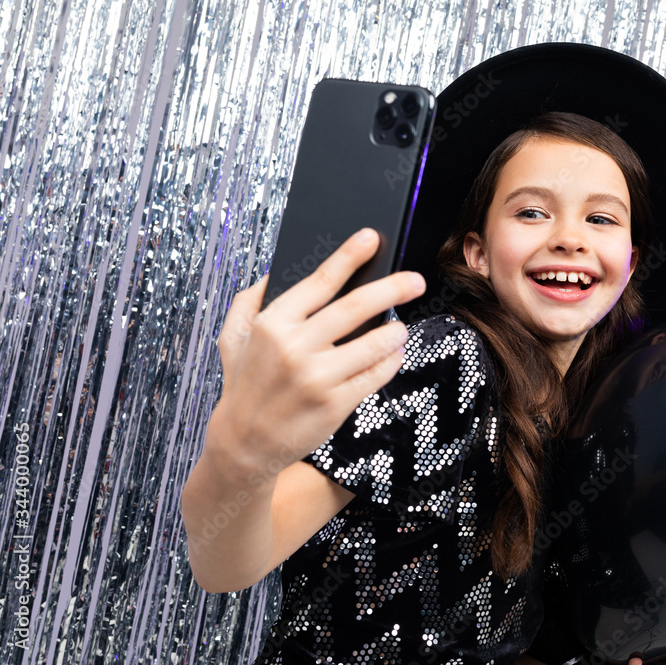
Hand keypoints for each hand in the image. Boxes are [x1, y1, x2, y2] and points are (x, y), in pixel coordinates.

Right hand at [209, 227, 424, 475]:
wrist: (244, 444)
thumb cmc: (243, 384)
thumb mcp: (232, 336)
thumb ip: (249, 300)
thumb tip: (274, 272)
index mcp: (272, 324)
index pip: (320, 281)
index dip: (349, 256)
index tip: (371, 238)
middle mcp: (295, 348)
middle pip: (356, 307)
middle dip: (393, 288)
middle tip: (416, 280)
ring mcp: (317, 378)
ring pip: (374, 344)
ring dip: (395, 332)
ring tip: (400, 327)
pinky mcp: (335, 405)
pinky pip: (375, 376)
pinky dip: (389, 362)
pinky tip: (392, 355)